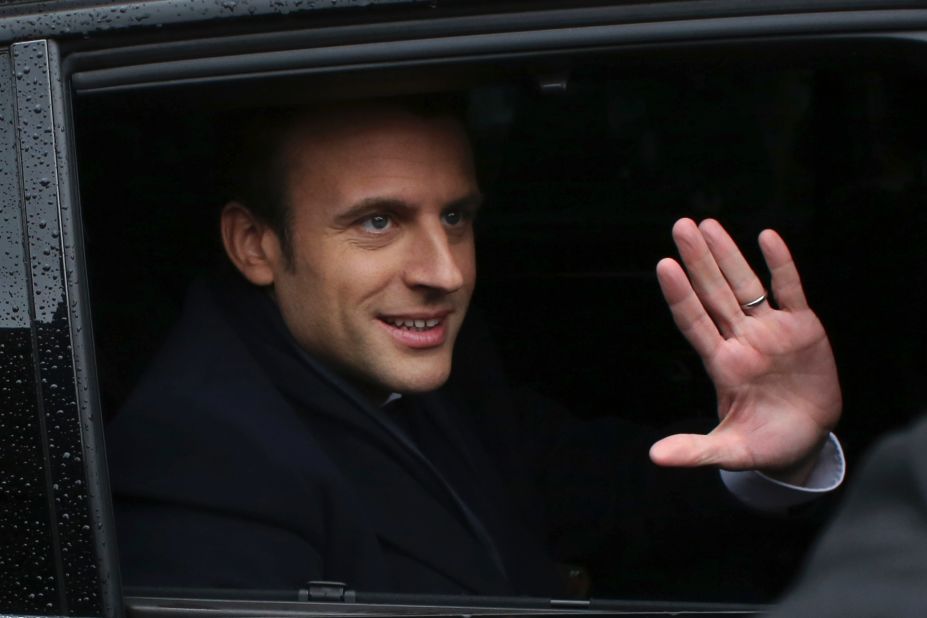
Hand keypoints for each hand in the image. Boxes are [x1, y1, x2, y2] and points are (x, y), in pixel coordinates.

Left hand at [649, 218, 840, 483]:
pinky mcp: (803, 328)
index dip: (680, 295)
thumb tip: (655, 457)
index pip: (694, 321)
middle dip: (699, 260)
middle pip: (714, 293)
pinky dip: (781, 266)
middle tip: (681, 226)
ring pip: (746, 285)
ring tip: (708, 225)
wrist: (807, 440)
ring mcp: (770, 331)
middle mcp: (741, 340)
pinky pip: (790, 290)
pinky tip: (767, 238)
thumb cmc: (765, 444)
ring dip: (728, 255)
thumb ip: (695, 450)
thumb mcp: (730, 450)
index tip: (664, 265)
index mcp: (721, 364)